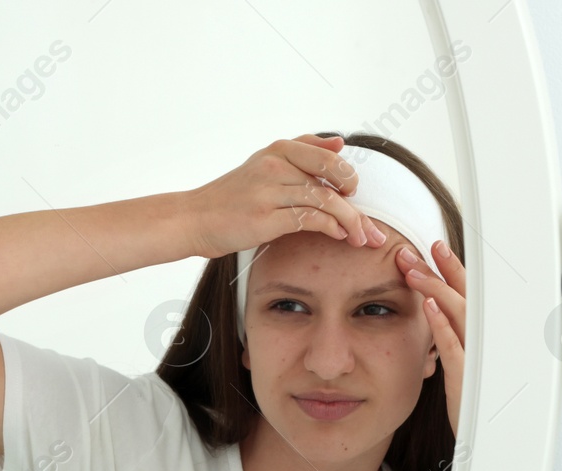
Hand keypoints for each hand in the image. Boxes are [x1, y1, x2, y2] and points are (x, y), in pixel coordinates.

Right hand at [185, 133, 389, 259]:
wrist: (193, 219)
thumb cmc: (231, 197)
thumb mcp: (264, 163)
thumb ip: (302, 150)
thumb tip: (340, 142)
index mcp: (278, 149)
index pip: (328, 156)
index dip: (347, 175)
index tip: (353, 194)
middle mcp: (275, 165)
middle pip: (332, 176)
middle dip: (356, 200)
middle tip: (367, 221)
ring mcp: (270, 191)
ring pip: (326, 200)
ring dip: (351, 221)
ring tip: (361, 237)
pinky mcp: (265, 218)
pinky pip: (310, 219)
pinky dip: (331, 228)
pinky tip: (338, 236)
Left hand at [397, 241, 466, 436]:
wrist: (487, 445)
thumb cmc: (472, 407)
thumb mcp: (461, 368)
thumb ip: (451, 342)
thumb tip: (435, 319)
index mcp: (481, 338)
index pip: (467, 295)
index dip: (450, 270)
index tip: (432, 250)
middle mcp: (485, 342)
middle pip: (465, 296)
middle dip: (440, 269)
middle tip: (413, 250)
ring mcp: (479, 358)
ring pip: (459, 313)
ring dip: (435, 288)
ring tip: (412, 271)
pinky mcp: (468, 378)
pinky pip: (455, 345)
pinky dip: (441, 323)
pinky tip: (425, 307)